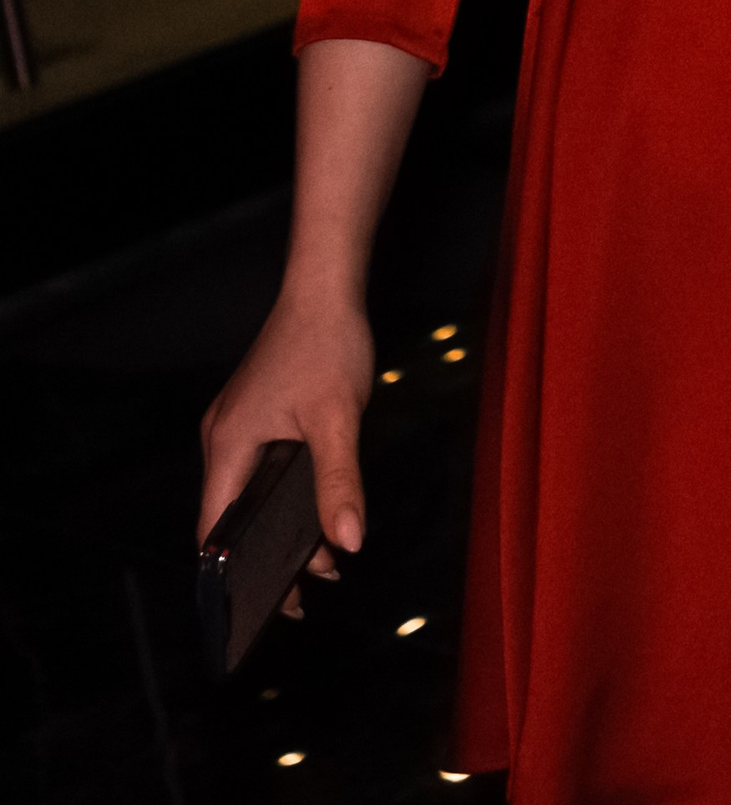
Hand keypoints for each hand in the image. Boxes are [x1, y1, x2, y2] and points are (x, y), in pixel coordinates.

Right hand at [199, 291, 374, 609]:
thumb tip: (348, 544)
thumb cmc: (327, 345)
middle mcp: (221, 439)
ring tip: (324, 561)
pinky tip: (318, 513)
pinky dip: (284, 500)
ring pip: (249, 496)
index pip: (213, 533)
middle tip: (304, 596)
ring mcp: (236, 426)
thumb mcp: (338, 419)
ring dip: (281, 529)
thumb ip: (340, 483)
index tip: (261, 611)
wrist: (326, 288)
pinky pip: (260, 472)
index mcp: (227, 446)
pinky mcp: (255, 417)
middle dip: (265, 559)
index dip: (232, 578)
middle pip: (230, 520)